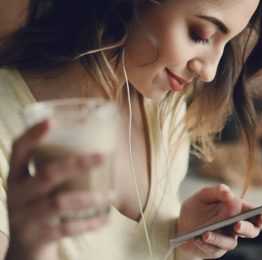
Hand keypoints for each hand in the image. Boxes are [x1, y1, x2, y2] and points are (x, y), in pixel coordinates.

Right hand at [6, 120, 114, 259]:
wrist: (24, 252)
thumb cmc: (41, 211)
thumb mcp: (41, 191)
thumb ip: (59, 174)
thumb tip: (102, 152)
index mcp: (17, 177)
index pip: (19, 150)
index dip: (33, 135)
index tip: (51, 120)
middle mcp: (17, 194)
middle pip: (46, 174)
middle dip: (77, 164)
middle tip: (103, 157)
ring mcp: (24, 217)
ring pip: (59, 202)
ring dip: (91, 198)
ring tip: (113, 194)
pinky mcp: (35, 237)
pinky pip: (67, 228)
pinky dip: (90, 223)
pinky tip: (107, 219)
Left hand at [176, 184, 261, 258]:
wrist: (181, 225)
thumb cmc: (196, 209)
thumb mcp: (203, 195)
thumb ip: (216, 191)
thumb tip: (228, 193)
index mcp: (238, 210)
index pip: (258, 214)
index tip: (261, 217)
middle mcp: (235, 226)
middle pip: (252, 231)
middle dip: (246, 228)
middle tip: (237, 225)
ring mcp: (227, 239)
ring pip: (230, 243)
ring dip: (219, 238)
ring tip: (206, 234)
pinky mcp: (216, 250)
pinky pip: (214, 250)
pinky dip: (206, 244)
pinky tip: (198, 239)